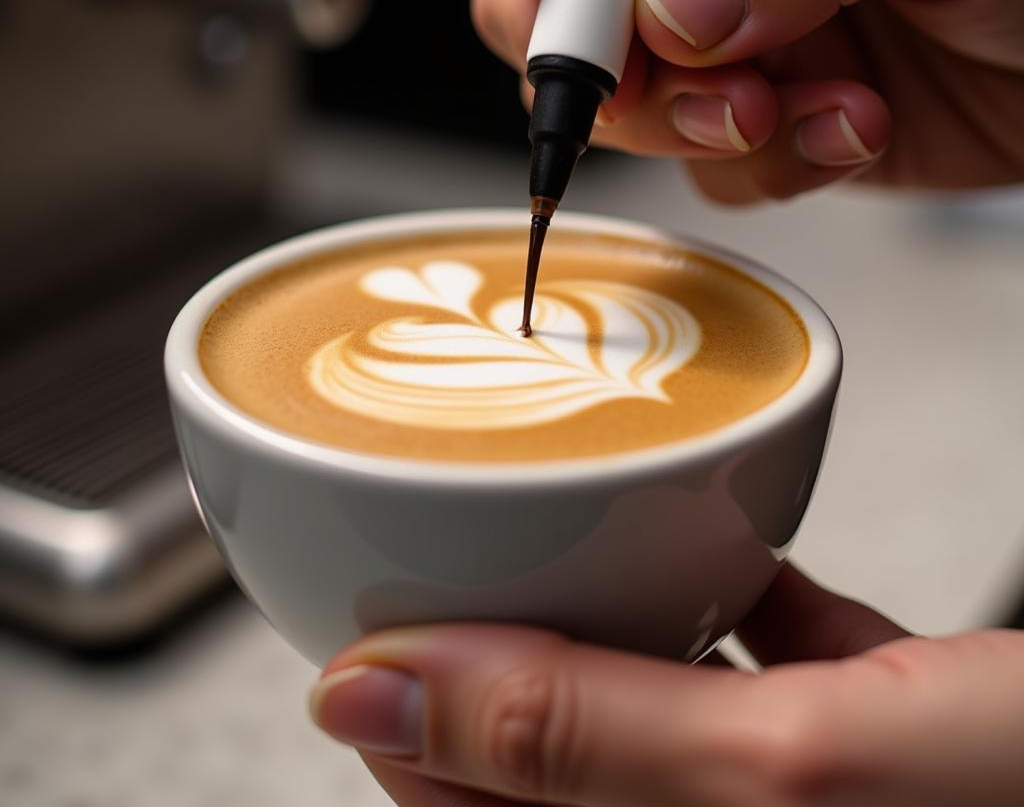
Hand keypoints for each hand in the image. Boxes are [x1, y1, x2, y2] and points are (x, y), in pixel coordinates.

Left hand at [308, 565, 1023, 805]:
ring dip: (619, 624)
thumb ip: (581, 741)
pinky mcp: (883, 731)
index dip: (414, 730)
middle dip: (510, 662)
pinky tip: (733, 541)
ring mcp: (818, 791)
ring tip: (560, 539)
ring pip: (668, 707)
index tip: (372, 626)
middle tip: (451, 557)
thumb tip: (368, 696)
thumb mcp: (795, 772)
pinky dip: (743, 602)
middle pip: (571, 761)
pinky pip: (779, 667)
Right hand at [471, 0, 1023, 202]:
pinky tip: (847, 126)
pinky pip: (701, 156)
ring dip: (687, 118)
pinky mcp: (752, 104)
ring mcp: (725, 18)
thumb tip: (672, 6)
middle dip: (594, 46)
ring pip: (618, 88)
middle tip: (646, 78)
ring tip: (780, 108)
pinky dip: (765, 162)